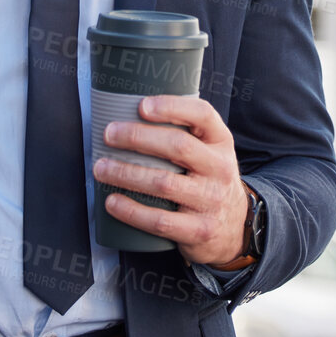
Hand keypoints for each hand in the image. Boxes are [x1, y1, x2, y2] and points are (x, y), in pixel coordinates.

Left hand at [93, 94, 249, 266]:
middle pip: (178, 146)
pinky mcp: (198, 230)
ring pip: (163, 183)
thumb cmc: (209, 180)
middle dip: (137, 138)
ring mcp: (210, 201)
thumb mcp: (210, 152)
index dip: (171, 107)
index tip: (141, 106)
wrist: (234, 228)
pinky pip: (160, 220)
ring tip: (101, 168)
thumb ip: (184, 133)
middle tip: (109, 135)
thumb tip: (130, 113)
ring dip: (126, 174)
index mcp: (220, 142)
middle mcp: (219, 168)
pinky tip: (112, 202)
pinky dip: (131, 211)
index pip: (202, 114)